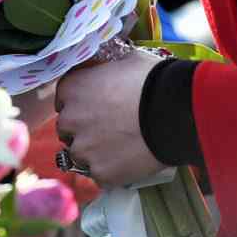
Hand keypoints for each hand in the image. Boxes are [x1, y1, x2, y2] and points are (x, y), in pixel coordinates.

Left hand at [50, 49, 165, 186]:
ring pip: (80, 155)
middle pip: (68, 130)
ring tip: (120, 149)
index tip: (95, 109)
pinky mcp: (101, 173)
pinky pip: (100, 175)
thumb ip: (106, 70)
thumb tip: (110, 71)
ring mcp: (83, 149)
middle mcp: (70, 120)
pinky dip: (111, 171)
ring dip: (94, 153)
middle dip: (83, 131)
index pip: (64, 101)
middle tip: (108, 130)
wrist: (172, 112)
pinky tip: (128, 162)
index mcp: (71, 89)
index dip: (80, 106)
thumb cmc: (151, 81)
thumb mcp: (124, 62)